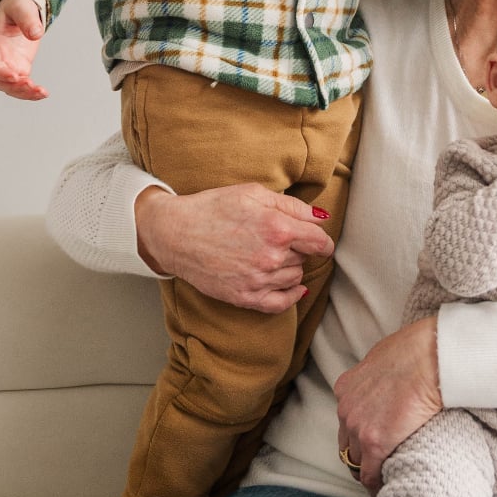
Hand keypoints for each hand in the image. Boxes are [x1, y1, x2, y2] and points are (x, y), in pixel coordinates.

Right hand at [0, 0, 47, 100]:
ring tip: (40, 92)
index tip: (15, 76)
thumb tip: (36, 33)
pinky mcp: (21, 68)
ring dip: (23, 93)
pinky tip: (43, 93)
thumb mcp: (21, 7)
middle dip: (13, 87)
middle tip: (30, 85)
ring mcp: (8, 65)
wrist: (22, 9)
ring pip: (10, 87)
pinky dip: (31, 92)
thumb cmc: (16, 6)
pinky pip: (22, 85)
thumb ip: (27, 18)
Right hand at [133, 183, 335, 311]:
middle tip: (278, 238)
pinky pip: (281, 304)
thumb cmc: (212, 208)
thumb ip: (292, 206)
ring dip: (291, 267)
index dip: (322, 239)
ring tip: (269, 254)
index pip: (320, 242)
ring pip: (295, 278)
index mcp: (277, 228)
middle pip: (306, 258)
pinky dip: (291, 296)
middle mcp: (272, 257)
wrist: (175, 234)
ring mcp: (259, 280)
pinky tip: (292, 288)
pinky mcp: (245, 297)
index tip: (317, 239)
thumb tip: (321, 218)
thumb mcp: (253, 193)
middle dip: (299, 248)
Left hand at [334, 318, 441, 493]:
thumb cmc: (418, 351)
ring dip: (370, 471)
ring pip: (356, 461)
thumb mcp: (386, 358)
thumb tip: (391, 383)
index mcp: (346, 388)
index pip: (347, 422)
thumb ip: (380, 376)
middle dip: (361, 457)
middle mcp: (346, 409)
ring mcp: (358, 427)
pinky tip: (388, 489)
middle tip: (379, 467)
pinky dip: (376, 485)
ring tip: (386, 480)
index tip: (371, 447)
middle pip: (347, 444)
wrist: (431, 358)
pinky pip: (369, 474)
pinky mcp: (375, 443)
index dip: (359, 437)